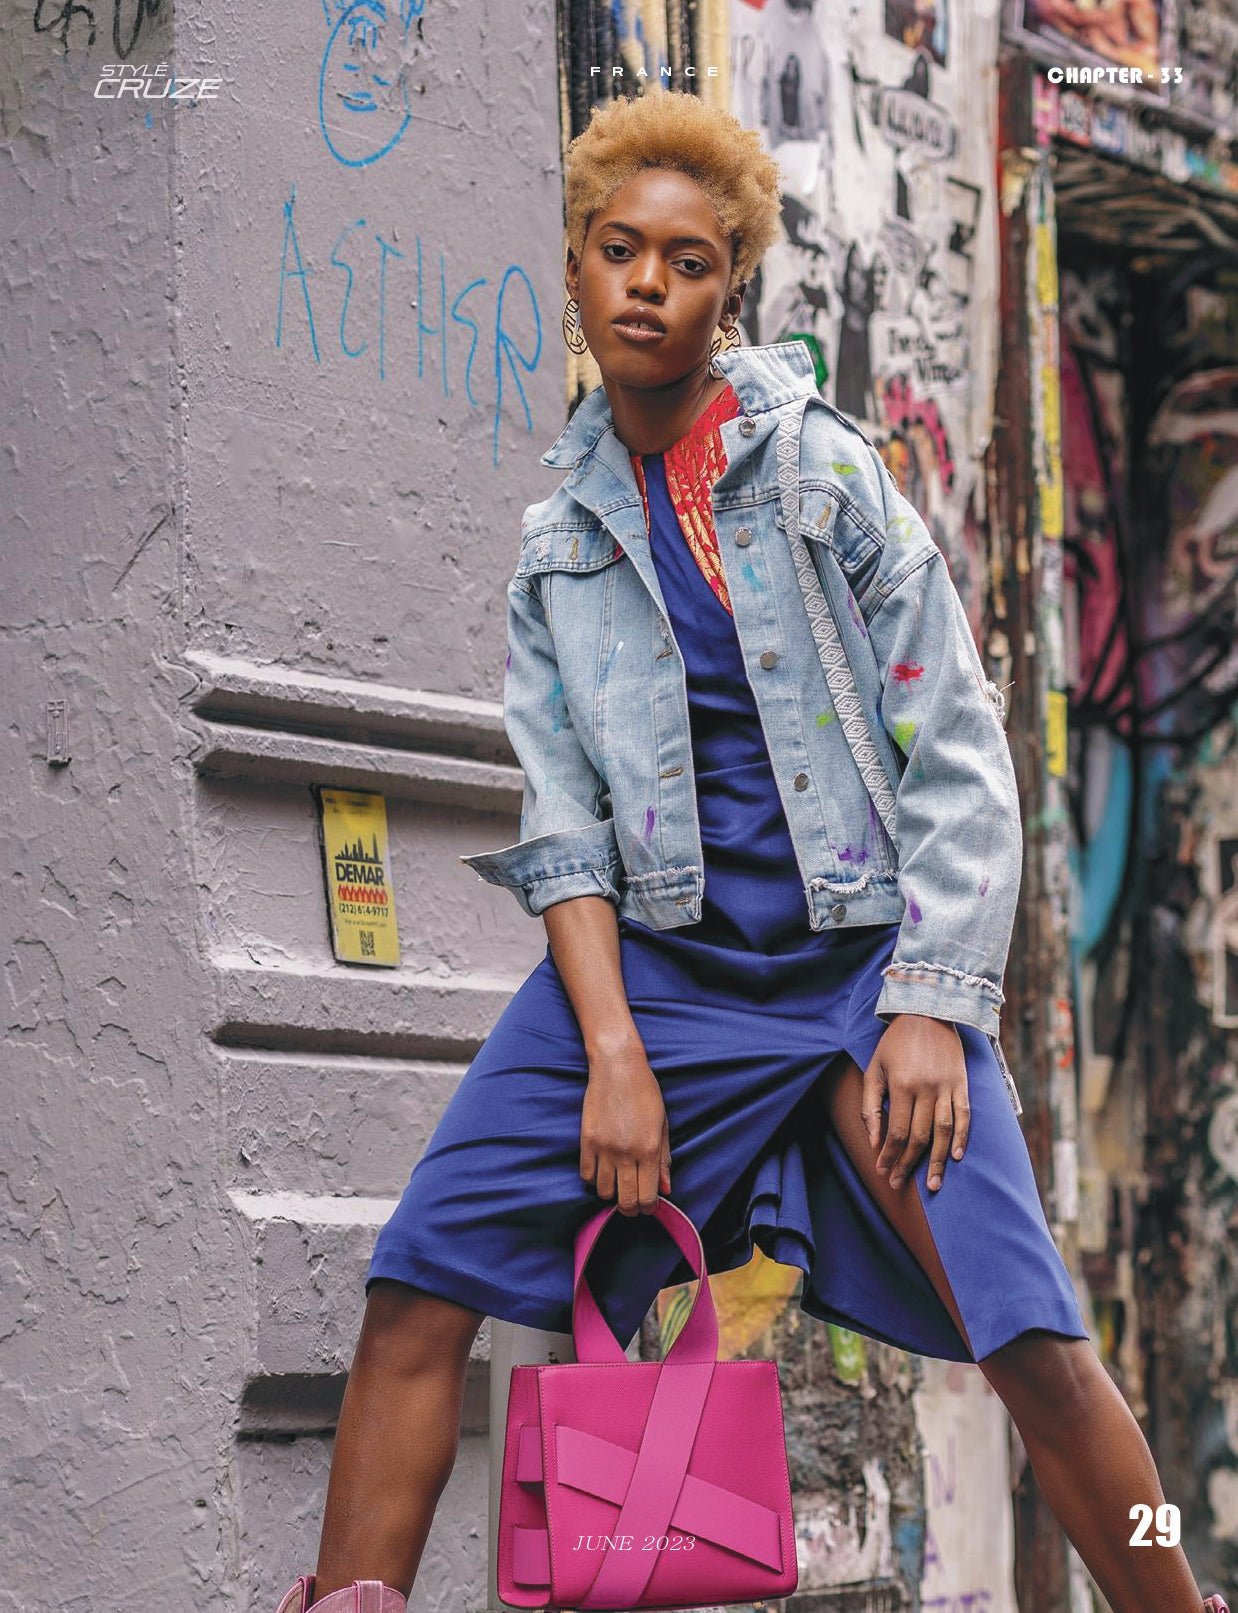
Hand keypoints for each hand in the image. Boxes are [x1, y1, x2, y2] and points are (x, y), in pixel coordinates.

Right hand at [579, 1035, 671, 1215]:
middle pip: (626, 1200)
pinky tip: (602, 1170)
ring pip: (604, 1191)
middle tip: (632, 1205)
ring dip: (612, 1193)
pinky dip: (594, 1178)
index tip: (648, 1206)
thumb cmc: (645, 1092)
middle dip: (631, 1209)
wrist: (617, 1066)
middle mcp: (626, 1153)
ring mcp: (604, 1148)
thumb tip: (665, 1188)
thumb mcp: (662, 1124)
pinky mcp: (586, 1140)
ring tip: (617, 1184)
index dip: (649, 1207)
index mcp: (649, 1149)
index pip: (648, 1195)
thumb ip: (663, 1159)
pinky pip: (586, 1174)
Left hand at [859, 1015, 968, 1191]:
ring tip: (933, 1184)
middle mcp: (926, 1089)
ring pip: (944, 1132)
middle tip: (899, 1184)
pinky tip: (957, 1157)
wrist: (927, 1011)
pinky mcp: (962, 1084)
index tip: (882, 1172)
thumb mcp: (874, 1070)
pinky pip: (964, 1116)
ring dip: (939, 1161)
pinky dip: (962, 1138)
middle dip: (908, 1164)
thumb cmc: (895, 1043)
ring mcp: (947, 1087)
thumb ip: (871, 1107)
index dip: (889, 1156)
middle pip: (919, 1137)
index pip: (895, 1132)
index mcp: (902, 1085)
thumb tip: (874, 1142)